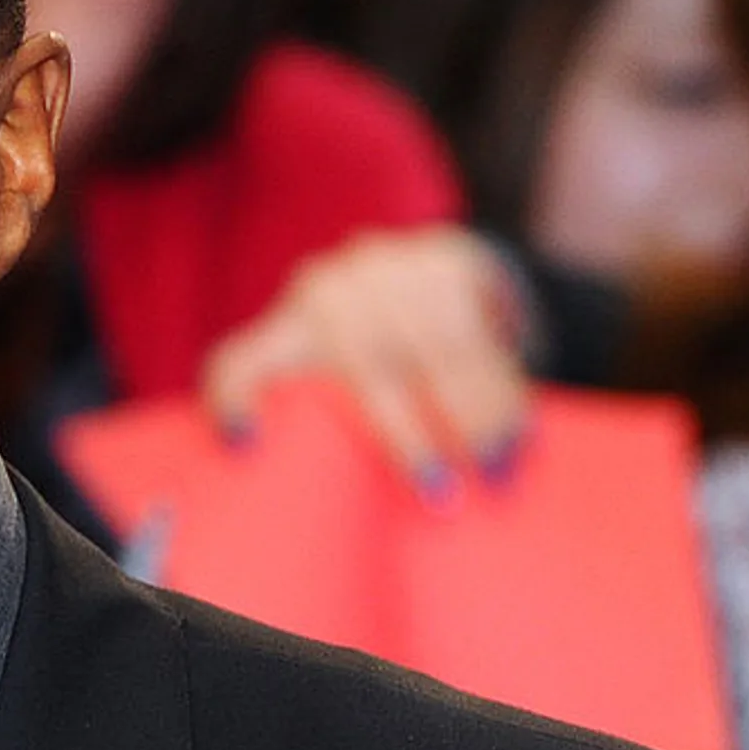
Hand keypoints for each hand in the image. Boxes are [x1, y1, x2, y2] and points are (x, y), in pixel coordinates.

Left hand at [201, 226, 533, 498]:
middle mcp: (324, 291)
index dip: (233, 401)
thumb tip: (315, 488)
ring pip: (433, 349)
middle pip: (366, 370)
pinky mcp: (446, 256)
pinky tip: (516, 431)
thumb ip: (322, 424)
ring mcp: (384, 265)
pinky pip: (478, 331)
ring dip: (472, 416)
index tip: (245, 446)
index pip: (238, 364)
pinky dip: (500, 387)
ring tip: (493, 470)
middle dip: (407, 436)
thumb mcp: (339, 377)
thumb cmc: (381, 355)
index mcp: (286, 330)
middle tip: (437, 493)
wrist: (440, 271)